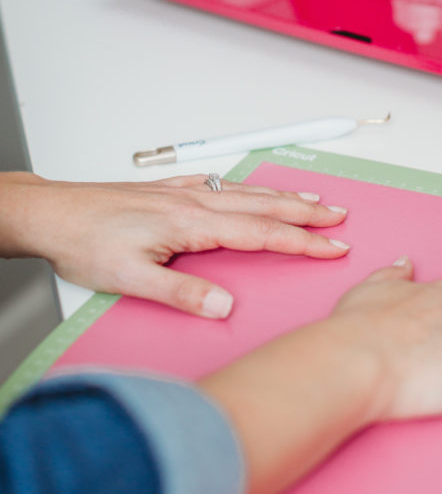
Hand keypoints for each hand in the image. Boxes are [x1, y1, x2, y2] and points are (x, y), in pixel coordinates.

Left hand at [0, 172, 348, 317]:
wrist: (51, 213)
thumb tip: (224, 307)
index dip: (301, 242)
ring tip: (312, 201)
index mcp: (191, 224)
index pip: (260, 233)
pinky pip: (219, 186)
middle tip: (339, 218)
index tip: (333, 247)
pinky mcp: (167, 192)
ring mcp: (181, 194)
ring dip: (282, 197)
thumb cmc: (84, 242)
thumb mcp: (131, 278)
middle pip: (262, 206)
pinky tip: (248, 188)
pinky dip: (245, 188)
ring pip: (244, 193)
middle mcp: (192, 203)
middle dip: (305, 213)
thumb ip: (182, 292)